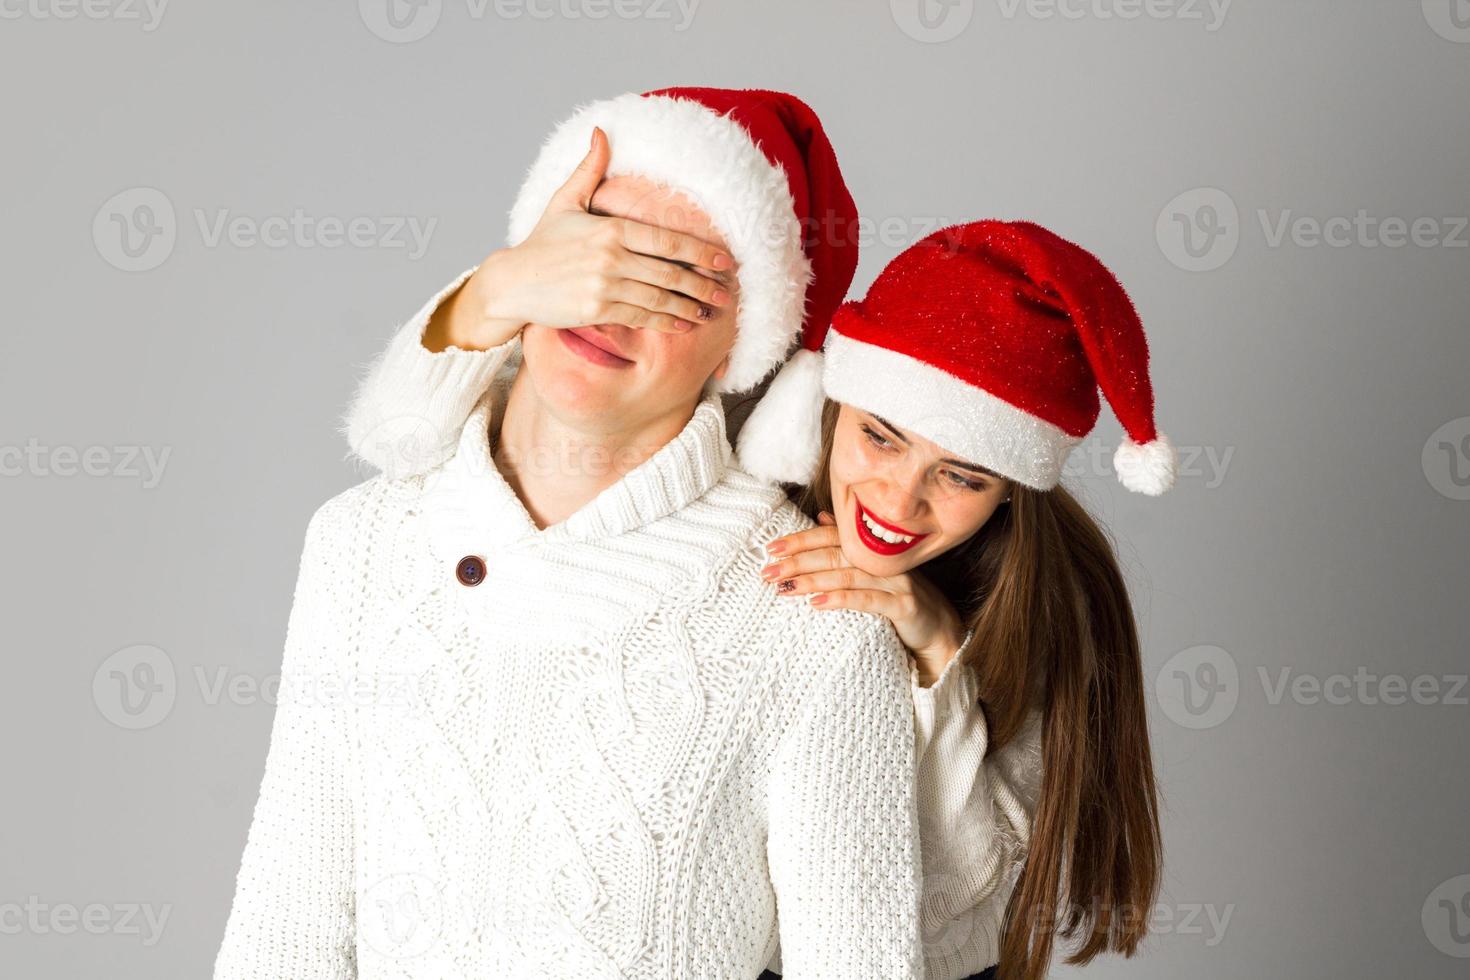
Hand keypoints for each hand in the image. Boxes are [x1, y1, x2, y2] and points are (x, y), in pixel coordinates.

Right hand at [425, 126, 734, 352]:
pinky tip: (683, 324)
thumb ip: (590, 169)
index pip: (668, 241)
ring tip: (709, 311)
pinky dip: (666, 321)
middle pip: (670, 273)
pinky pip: (641, 317)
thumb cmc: (543, 242)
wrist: (512, 282)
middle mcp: (611, 258)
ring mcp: (605, 286)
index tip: (725, 260)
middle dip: (703, 285)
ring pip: (659, 298)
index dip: (701, 252)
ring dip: (689, 306)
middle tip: (727, 293)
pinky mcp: (597, 310)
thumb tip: (601, 130)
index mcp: (611, 228)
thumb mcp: (565, 201)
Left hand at [761, 511, 967, 686]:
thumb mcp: (872, 570)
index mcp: (872, 548)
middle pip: (835, 554)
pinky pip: (868, 600)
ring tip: (784, 587)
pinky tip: (816, 604)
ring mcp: (895, 580)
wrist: (939, 629)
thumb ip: (848, 544)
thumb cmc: (899, 597)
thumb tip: (822, 517)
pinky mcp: (904, 605)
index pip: (831, 536)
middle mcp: (883, 559)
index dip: (800, 540)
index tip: (771, 548)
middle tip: (767, 571)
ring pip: (847, 574)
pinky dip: (840, 599)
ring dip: (812, 580)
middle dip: (798, 561)